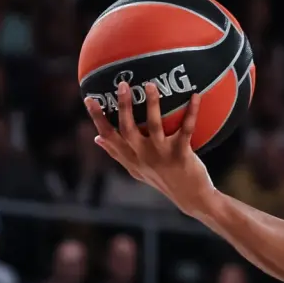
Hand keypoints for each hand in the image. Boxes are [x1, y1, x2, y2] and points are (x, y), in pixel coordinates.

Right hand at [86, 81, 217, 211]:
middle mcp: (143, 156)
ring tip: (151, 85)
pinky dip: (192, 112)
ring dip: (153, 104)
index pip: (109, 137)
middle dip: (123, 106)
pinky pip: (186, 129)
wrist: (190, 197)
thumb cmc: (161, 179)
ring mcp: (162, 155)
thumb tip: (97, 138)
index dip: (98, 118)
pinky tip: (194, 95)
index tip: (89, 99)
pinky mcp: (181, 154)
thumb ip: (117, 154)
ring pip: (154, 126)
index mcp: (131, 158)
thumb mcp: (135, 169)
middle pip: (127, 129)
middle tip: (123, 84)